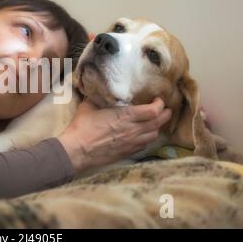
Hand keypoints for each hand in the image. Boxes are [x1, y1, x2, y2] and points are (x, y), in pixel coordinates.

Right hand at [57, 97, 171, 171]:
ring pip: (154, 135)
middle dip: (165, 115)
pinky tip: (143, 135)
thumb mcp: (89, 105)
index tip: (158, 100)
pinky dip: (147, 138)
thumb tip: (101, 89)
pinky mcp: (127, 153)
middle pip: (158, 123)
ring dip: (157, 127)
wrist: (77, 150)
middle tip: (165, 109)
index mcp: (126, 116)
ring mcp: (131, 143)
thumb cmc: (82, 126)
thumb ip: (100, 97)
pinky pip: (144, 145)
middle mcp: (133, 130)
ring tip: (155, 122)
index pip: (154, 111)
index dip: (160, 104)